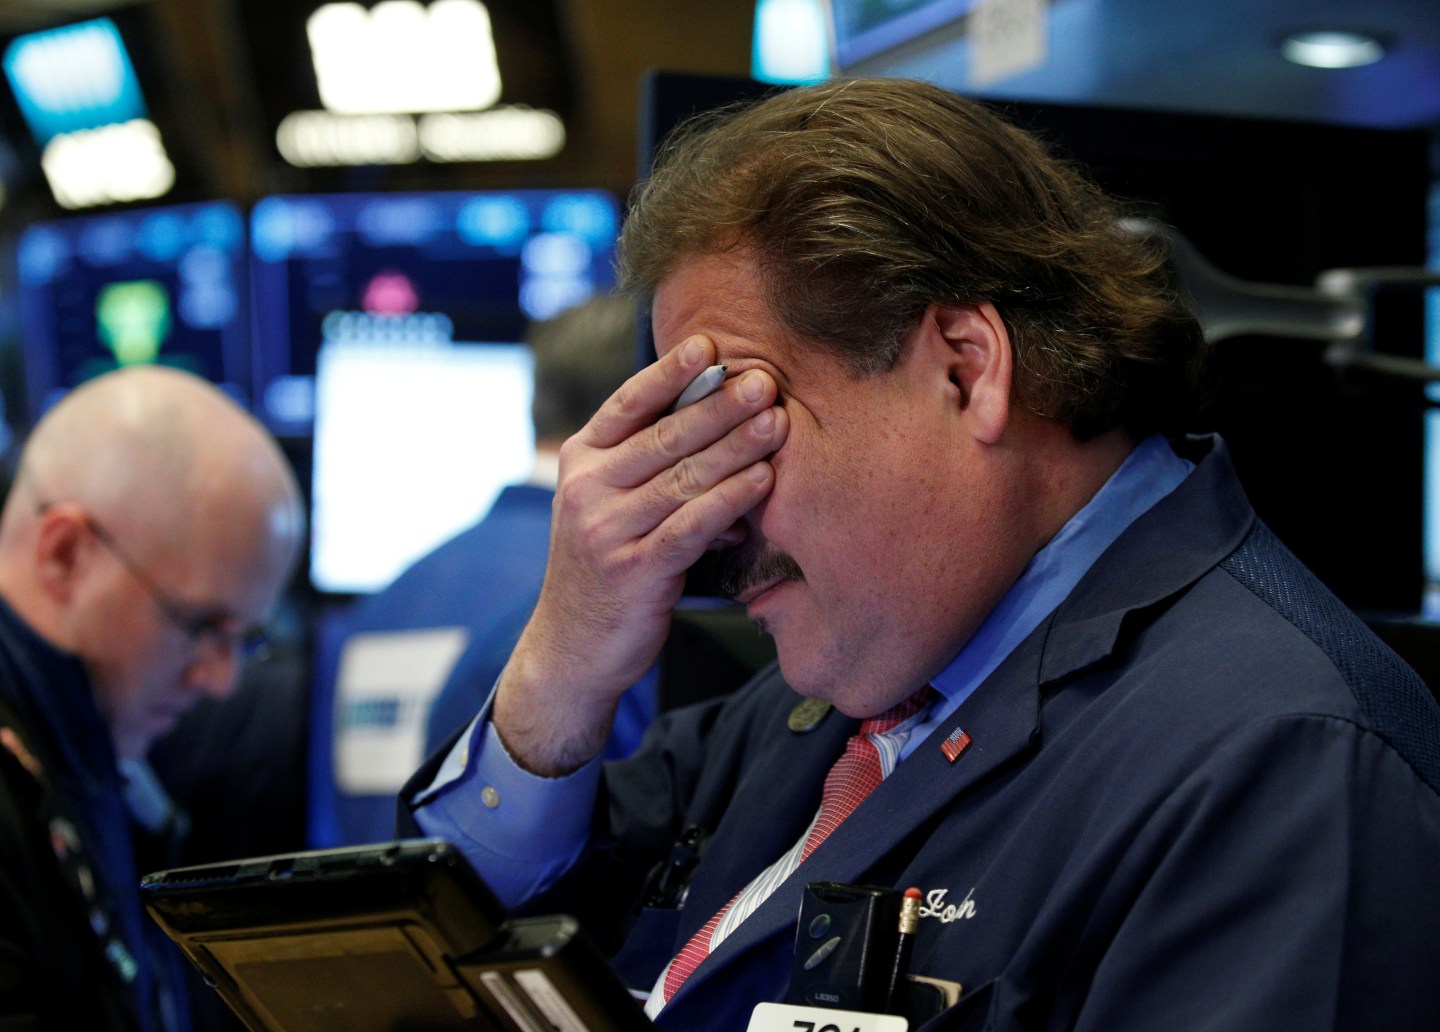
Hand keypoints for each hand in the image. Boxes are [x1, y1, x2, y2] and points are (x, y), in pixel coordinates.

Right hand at [495, 334, 787, 773]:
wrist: (573, 647)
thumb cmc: (608, 565)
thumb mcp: (611, 505)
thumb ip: (649, 465)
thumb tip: (722, 419)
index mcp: (581, 461)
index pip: (628, 404)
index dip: (669, 372)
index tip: (708, 343)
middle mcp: (586, 489)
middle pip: (664, 436)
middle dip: (719, 405)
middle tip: (764, 380)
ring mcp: (607, 530)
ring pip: (683, 477)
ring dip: (736, 446)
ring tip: (776, 420)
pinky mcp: (634, 570)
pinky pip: (692, 525)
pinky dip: (731, 499)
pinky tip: (763, 479)